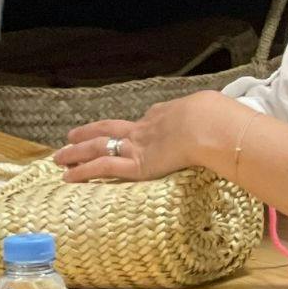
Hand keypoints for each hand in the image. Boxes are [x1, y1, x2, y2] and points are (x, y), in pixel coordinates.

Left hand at [53, 91, 246, 182]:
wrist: (211, 125)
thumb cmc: (219, 119)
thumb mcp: (216, 112)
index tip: (126, 128)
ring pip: (99, 146)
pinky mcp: (136, 165)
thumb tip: (228, 122)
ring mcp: (138, 146)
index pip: (145, 120)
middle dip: (91, 132)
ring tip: (59, 157)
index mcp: (168, 115)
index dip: (133, 125)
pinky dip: (84, 171)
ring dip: (76, 151)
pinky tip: (68, 176)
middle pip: (112, 129)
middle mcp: (147, 129)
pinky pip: (103, 168)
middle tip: (73, 136)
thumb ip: (214, 120)